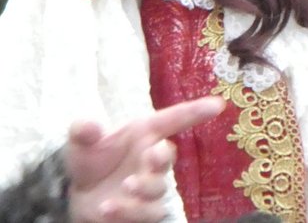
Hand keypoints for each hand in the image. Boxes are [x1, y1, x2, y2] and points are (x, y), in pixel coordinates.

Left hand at [66, 95, 224, 222]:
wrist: (79, 194)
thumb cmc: (91, 160)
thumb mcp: (81, 143)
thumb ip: (84, 132)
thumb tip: (88, 126)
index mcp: (145, 134)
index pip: (174, 119)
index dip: (196, 112)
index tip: (218, 105)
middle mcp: (152, 158)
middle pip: (168, 156)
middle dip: (162, 157)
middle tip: (151, 157)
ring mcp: (150, 186)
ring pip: (159, 189)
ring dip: (144, 188)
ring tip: (125, 187)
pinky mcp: (143, 211)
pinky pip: (146, 213)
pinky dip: (127, 211)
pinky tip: (107, 208)